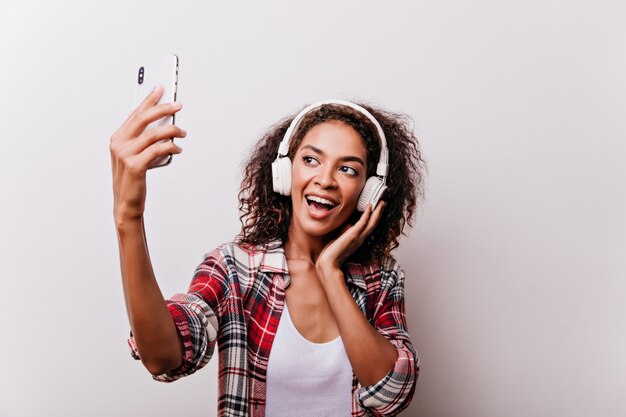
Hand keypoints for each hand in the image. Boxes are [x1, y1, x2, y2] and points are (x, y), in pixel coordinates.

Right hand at [109, 85, 186, 223]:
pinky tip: (177, 149)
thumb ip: (142, 139)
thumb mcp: (135, 155)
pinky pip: (157, 150)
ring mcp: (126, 155)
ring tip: (183, 132)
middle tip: (178, 105)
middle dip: (163, 108)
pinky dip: (170, 147)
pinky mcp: (136, 166)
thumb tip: (162, 123)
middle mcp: (119, 144)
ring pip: (153, 134)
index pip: (135, 113)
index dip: (149, 99)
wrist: (126, 202)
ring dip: (172, 131)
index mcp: (117, 138)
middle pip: (143, 119)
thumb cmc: (133, 178)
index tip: (161, 88)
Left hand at [315, 201, 385, 274]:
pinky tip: (369, 206)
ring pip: (372, 223)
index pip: (368, 228)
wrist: (329, 263)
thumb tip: (348, 224)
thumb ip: (345, 232)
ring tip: (381, 203)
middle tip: (383, 203)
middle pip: (374, 224)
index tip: (376, 210)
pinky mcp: (353, 235)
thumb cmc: (332, 254)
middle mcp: (361, 239)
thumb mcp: (339, 240)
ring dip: (377, 212)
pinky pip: (363, 222)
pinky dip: (367, 214)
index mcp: (358, 240)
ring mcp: (358, 237)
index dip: (374, 219)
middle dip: (379, 213)